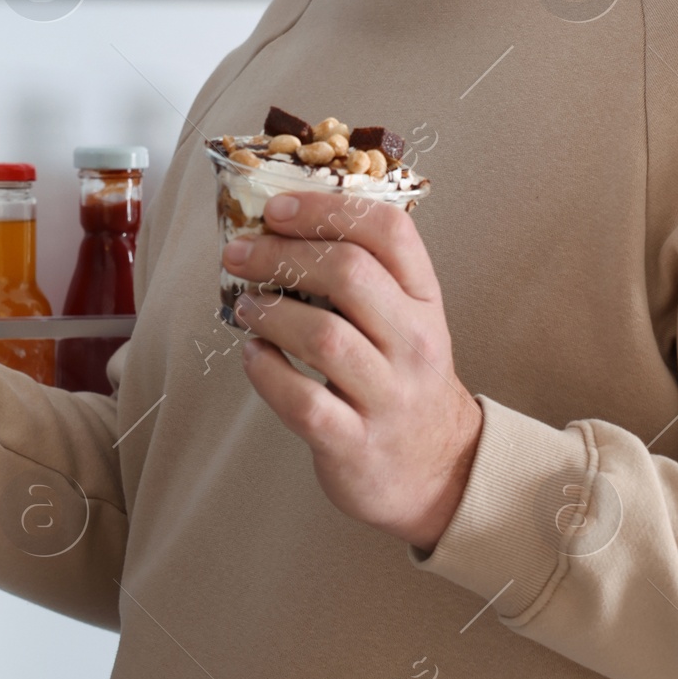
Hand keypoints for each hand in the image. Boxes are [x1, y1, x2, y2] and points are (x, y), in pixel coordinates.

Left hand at [225, 192, 482, 551]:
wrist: (437, 469)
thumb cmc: (402, 380)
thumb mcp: (404, 321)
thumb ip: (360, 278)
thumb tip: (277, 230)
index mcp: (425, 301)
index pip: (390, 233)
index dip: (326, 210)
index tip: (277, 209)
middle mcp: (414, 343)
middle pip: (350, 275)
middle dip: (282, 256)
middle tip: (240, 254)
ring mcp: (388, 396)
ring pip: (323, 337)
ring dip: (270, 312)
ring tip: (246, 306)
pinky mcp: (355, 443)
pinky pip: (304, 402)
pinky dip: (267, 373)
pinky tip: (254, 356)